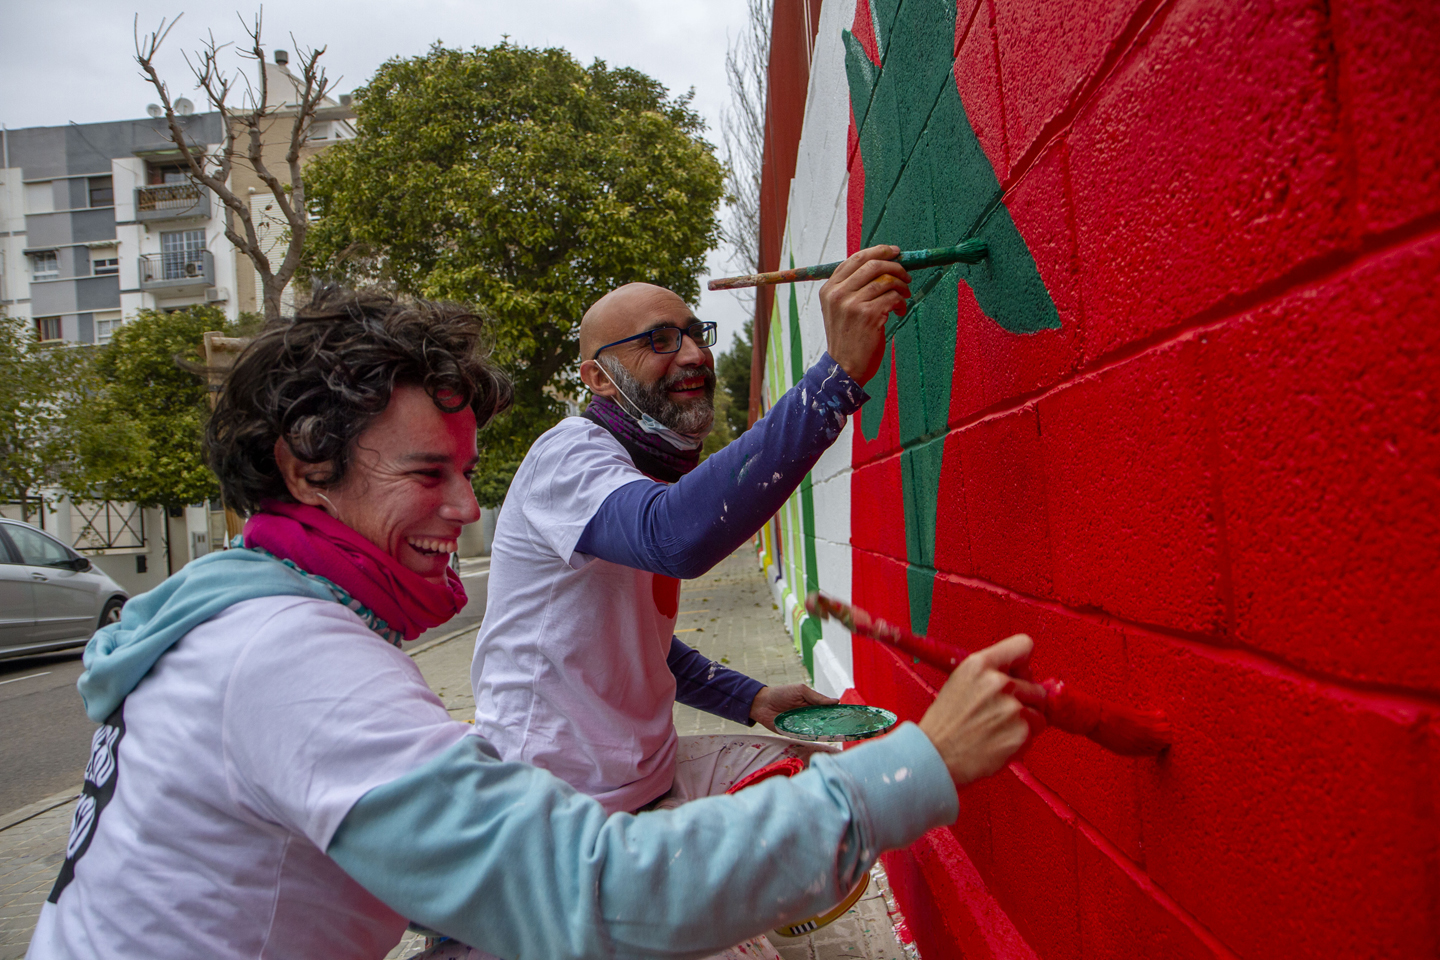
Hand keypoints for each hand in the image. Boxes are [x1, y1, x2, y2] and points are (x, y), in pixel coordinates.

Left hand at [749, 683, 838, 732]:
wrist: (761, 704)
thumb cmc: (781, 694)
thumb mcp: (800, 691)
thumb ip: (817, 697)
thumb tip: (836, 702)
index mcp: (813, 706)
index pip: (828, 712)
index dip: (838, 715)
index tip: (850, 719)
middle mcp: (809, 717)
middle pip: (825, 724)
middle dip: (834, 727)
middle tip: (845, 730)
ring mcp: (802, 726)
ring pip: (817, 732)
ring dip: (824, 733)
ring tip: (836, 735)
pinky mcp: (794, 734)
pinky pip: (805, 737)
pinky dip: (812, 738)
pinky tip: (820, 738)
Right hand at [818, 244, 912, 384]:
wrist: (844, 367)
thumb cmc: (847, 337)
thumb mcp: (839, 309)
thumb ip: (852, 287)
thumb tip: (881, 264)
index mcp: (829, 288)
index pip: (856, 259)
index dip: (879, 251)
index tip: (895, 252)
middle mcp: (838, 294)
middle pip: (873, 265)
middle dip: (896, 267)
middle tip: (907, 277)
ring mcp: (852, 304)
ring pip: (886, 281)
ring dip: (901, 287)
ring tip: (904, 297)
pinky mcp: (869, 315)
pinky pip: (893, 297)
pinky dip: (901, 302)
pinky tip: (898, 311)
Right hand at [917, 634, 1046, 786]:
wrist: (935, 756)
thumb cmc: (945, 723)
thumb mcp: (960, 682)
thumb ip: (991, 673)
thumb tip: (1022, 674)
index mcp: (980, 665)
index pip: (1024, 646)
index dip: (1023, 664)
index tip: (1019, 676)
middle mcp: (998, 682)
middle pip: (1036, 685)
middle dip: (1026, 700)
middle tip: (1001, 712)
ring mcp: (1012, 708)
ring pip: (1039, 712)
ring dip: (1025, 722)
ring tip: (998, 729)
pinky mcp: (1020, 733)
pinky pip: (1034, 733)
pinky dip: (1021, 740)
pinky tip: (999, 741)